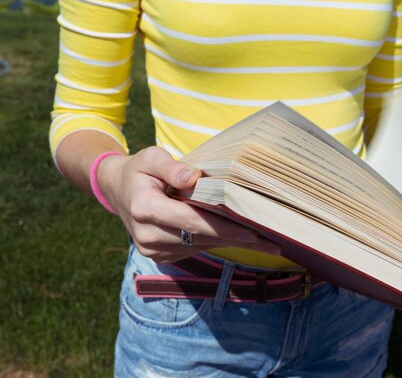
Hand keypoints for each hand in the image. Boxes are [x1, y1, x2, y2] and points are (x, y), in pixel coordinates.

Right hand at [96, 146, 280, 263]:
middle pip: (201, 238)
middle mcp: (147, 235)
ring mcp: (153, 249)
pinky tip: (239, 237)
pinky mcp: (160, 255)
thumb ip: (171, 167)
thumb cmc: (140, 170)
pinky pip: (194, 249)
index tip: (253, 232)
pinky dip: (216, 242)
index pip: (192, 221)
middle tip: (274, 245)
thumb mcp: (150, 157)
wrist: (117, 190)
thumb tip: (193, 177)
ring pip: (201, 246)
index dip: (224, 227)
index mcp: (144, 208)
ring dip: (231, 243)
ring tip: (265, 243)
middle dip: (237, 239)